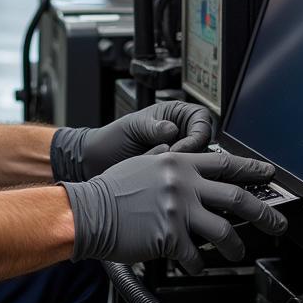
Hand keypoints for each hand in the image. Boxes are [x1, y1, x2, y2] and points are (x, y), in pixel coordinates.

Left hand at [50, 101, 214, 181]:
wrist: (96, 163)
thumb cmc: (112, 139)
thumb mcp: (132, 127)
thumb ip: (152, 127)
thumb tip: (172, 129)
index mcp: (176, 115)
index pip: (202, 121)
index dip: (196, 136)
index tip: (179, 149)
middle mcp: (182, 135)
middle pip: (207, 145)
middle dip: (193, 158)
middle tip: (175, 168)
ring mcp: (179, 157)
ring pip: (200, 165)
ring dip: (186, 172)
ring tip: (167, 179)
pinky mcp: (175, 177)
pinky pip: (187, 180)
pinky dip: (179, 184)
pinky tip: (165, 187)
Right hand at [60, 146, 287, 272]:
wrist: (89, 210)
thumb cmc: (111, 190)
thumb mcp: (145, 165)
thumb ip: (172, 168)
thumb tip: (194, 175)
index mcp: (179, 163)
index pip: (225, 164)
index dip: (252, 170)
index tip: (269, 174)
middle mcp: (183, 184)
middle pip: (238, 197)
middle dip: (265, 213)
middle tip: (277, 223)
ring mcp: (178, 211)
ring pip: (225, 231)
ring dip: (235, 246)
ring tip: (237, 253)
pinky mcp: (170, 237)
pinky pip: (195, 256)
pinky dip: (198, 265)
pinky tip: (196, 266)